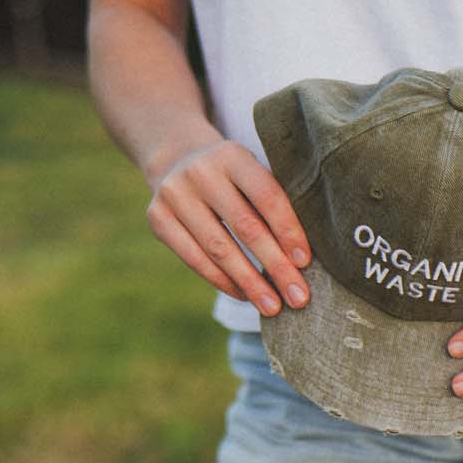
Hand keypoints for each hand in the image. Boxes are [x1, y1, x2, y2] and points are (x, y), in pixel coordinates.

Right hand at [145, 135, 312, 316]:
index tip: (305, 263)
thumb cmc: (233, 178)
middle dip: (275, 267)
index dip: (288, 230)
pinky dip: (223, 281)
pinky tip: (245, 295)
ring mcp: (174, 193)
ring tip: (272, 307)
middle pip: (245, 227)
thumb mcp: (252, 174)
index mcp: (233, 155)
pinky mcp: (157, 217)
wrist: (176, 159)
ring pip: (219, 249)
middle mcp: (200, 171)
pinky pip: (195, 259)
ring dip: (250, 283)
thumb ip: (274, 205)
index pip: (266, 196)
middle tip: (298, 298)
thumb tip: (303, 262)